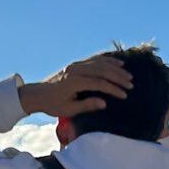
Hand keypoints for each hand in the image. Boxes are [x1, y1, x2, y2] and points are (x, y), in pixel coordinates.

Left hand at [18, 55, 132, 119]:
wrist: (37, 94)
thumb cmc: (52, 105)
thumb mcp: (69, 109)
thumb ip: (87, 105)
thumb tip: (104, 103)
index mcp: (73, 81)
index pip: (98, 83)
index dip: (113, 88)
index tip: (125, 94)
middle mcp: (75, 70)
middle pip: (101, 70)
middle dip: (118, 77)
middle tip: (130, 84)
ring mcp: (75, 65)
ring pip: (99, 63)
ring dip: (115, 68)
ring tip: (128, 74)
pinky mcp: (76, 64)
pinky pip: (94, 59)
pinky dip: (107, 60)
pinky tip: (117, 62)